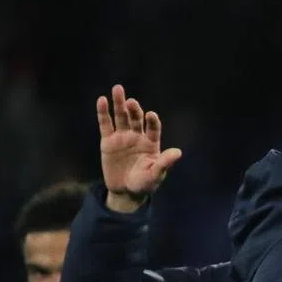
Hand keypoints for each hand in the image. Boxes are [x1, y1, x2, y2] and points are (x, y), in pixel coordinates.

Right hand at [96, 84, 181, 208]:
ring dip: (119, 104)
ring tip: (118, 89)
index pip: (154, 128)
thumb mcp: (155, 175)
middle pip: (136, 119)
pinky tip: (102, 100)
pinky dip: (103, 113)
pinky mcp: (108, 141)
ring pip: (121, 117)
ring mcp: (122, 137)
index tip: (151, 115)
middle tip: (131, 102)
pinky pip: (105, 124)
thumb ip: (164, 163)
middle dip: (134, 110)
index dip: (152, 121)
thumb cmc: (144, 184)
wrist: (125, 191)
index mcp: (152, 143)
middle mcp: (138, 136)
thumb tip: (178, 152)